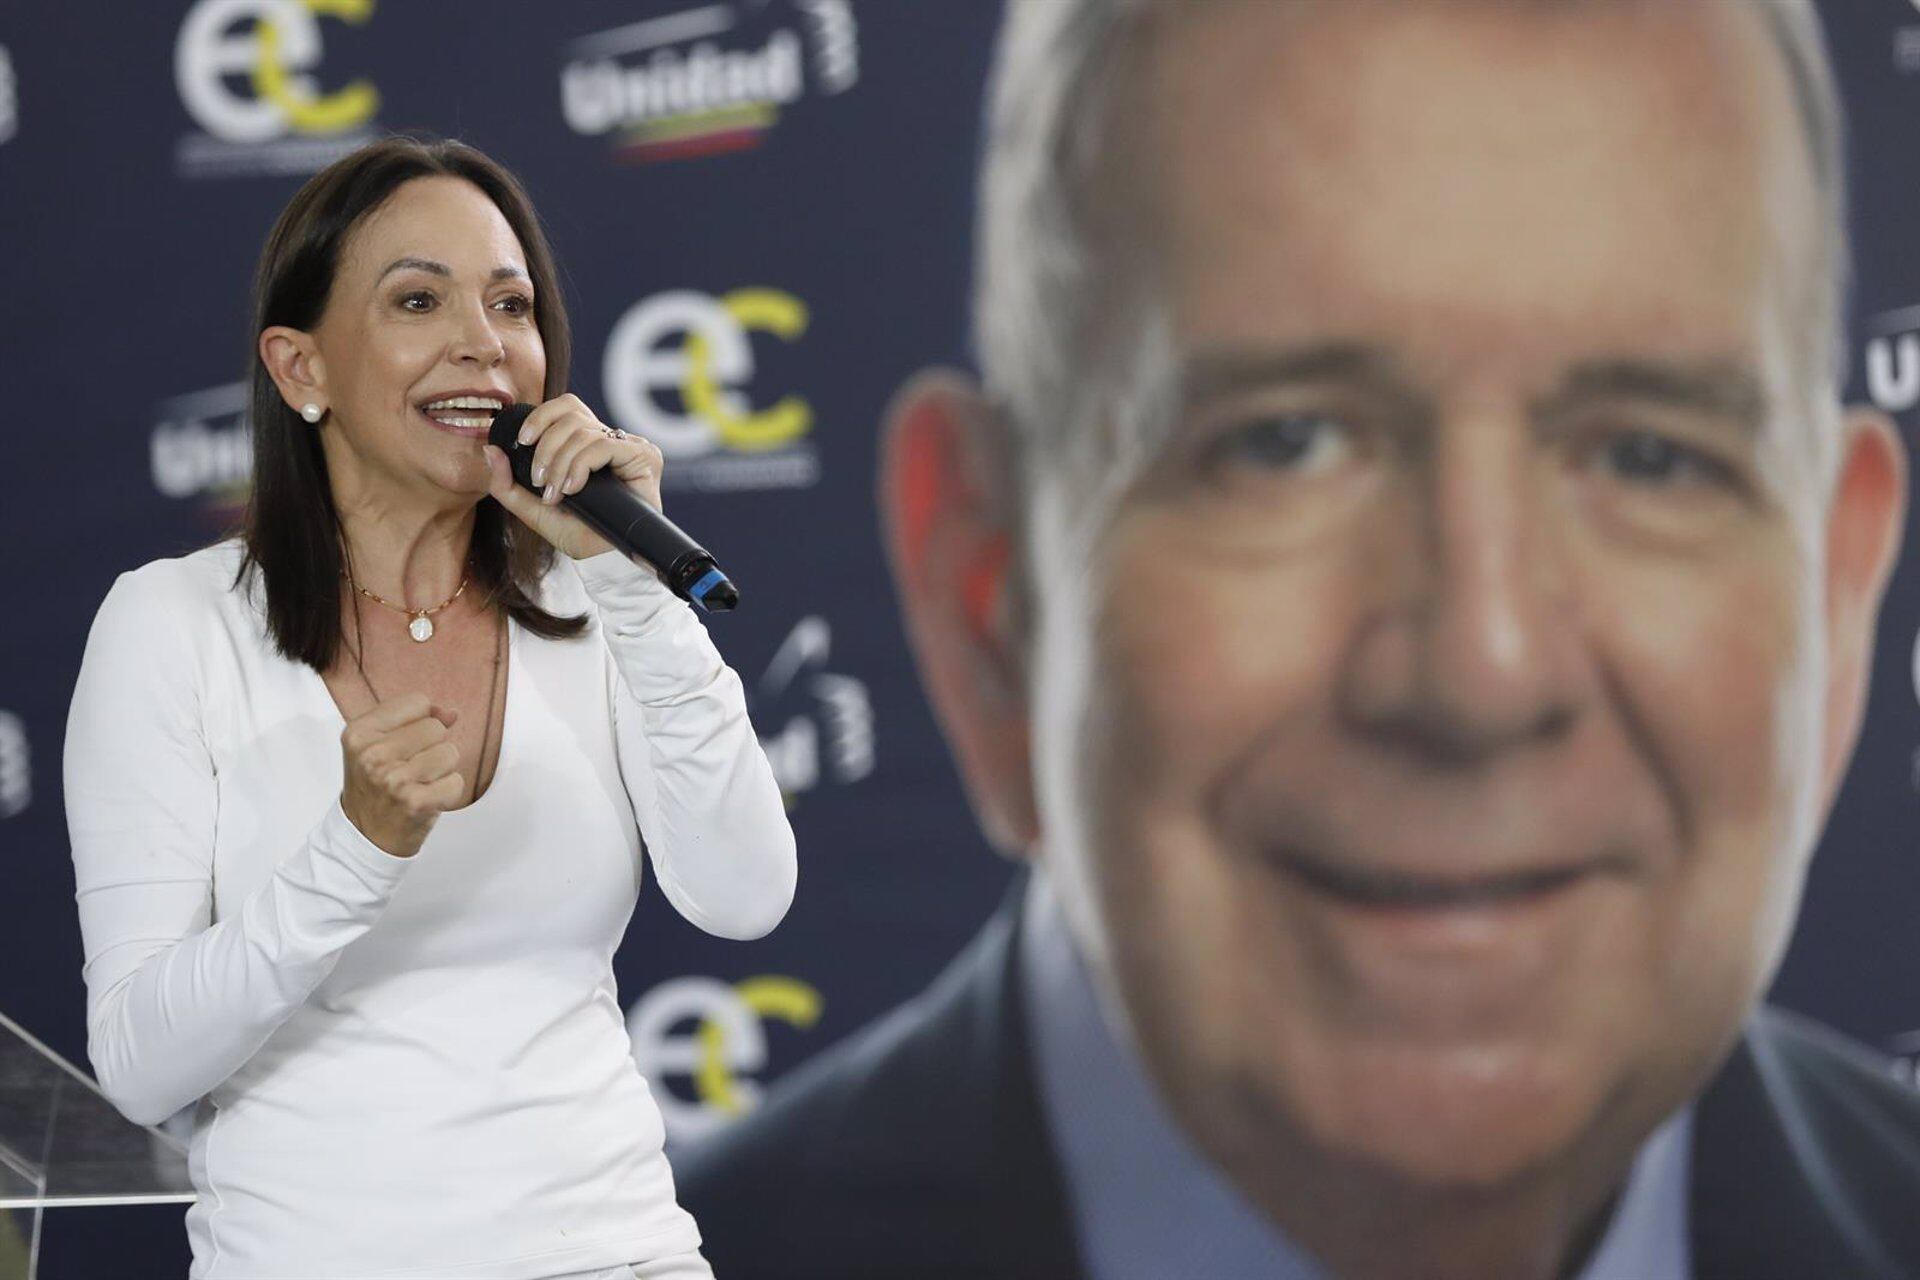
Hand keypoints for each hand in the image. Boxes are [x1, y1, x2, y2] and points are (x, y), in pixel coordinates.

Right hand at [339, 693, 463, 857]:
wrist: (365, 836)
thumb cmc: (376, 786)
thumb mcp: (378, 744)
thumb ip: (413, 719)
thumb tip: (451, 713)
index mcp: (359, 732)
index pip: (417, 702)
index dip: (420, 722)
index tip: (404, 744)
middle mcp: (373, 754)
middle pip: (436, 727)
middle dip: (432, 747)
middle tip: (410, 769)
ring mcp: (394, 779)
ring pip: (450, 752)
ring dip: (442, 770)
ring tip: (419, 783)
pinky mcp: (415, 802)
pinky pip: (456, 781)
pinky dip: (448, 791)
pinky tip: (427, 799)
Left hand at [481, 393, 664, 560]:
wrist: (608, 559)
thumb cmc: (579, 534)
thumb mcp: (534, 510)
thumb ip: (507, 485)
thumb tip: (489, 450)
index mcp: (588, 443)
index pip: (565, 408)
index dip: (541, 417)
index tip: (523, 442)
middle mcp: (610, 439)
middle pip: (571, 413)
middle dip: (546, 447)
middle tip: (539, 480)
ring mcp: (629, 446)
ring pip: (583, 431)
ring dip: (561, 463)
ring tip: (558, 492)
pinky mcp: (644, 456)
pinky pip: (603, 445)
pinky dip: (581, 465)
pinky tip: (575, 488)